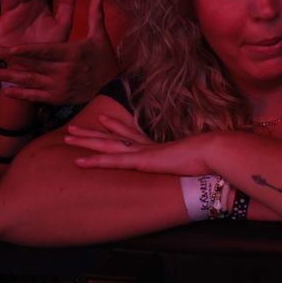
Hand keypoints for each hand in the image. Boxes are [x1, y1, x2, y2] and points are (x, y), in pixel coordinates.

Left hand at [0, 0, 118, 105]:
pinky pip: (36, 96)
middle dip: (12, 59)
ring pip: (31, 81)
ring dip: (11, 78)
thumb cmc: (105, 60)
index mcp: (73, 54)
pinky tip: (7, 92)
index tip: (11, 48)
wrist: (113, 87)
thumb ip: (95, 16)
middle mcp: (64, 71)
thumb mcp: (101, 37)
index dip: (27, 51)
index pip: (46, 51)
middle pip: (34, 65)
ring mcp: (59, 86)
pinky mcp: (57, 98)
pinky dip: (21, 94)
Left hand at [70, 121, 216, 175]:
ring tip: (67, 136)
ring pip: (107, 146)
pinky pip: (111, 162)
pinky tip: (78, 162)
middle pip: (114, 137)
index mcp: (159, 146)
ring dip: (86, 141)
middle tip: (73, 127)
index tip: (104, 118)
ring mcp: (142, 153)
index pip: (132, 133)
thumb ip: (192, 161)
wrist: (214, 152)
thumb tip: (200, 164)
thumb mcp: (198, 160)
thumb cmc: (212, 158)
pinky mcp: (141, 161)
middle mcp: (147, 146)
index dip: (117, 125)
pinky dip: (94, 162)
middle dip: (93, 132)